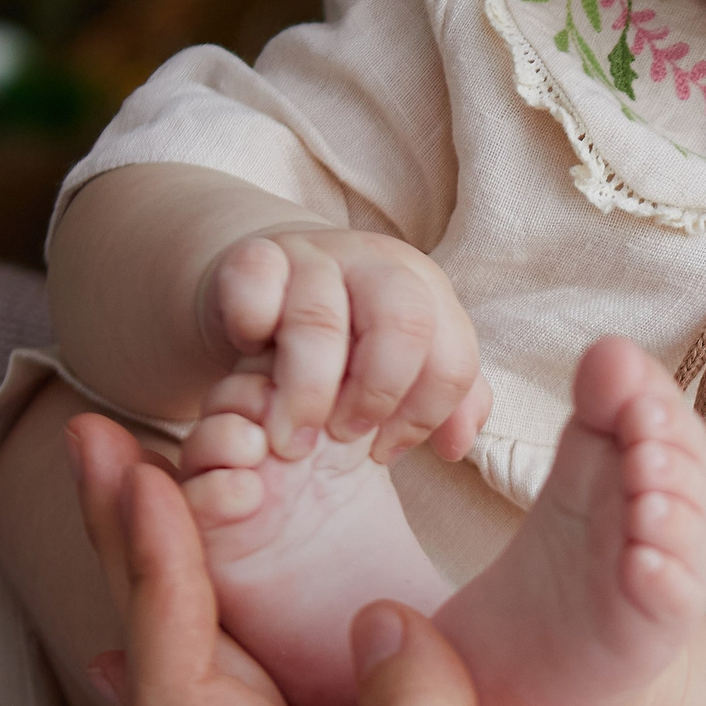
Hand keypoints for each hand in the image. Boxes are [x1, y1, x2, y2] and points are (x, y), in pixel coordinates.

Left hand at [66, 412, 705, 705]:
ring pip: (219, 683)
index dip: (157, 584)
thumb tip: (368, 633)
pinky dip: (233, 604)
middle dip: (132, 559)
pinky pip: (276, 686)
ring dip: (173, 573)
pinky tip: (216, 565)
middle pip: (181, 687)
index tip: (148, 475)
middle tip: (97, 441)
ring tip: (140, 474)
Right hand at [197, 227, 490, 463]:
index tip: (384, 451)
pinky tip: (250, 356)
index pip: (454, 358)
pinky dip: (251, 328)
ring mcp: (314, 255)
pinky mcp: (253, 254)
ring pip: (320, 319)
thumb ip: (441, 402)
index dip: (423, 417)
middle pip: (405, 323)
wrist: (269, 282)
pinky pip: (254, 287)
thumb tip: (456, 446)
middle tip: (344, 438)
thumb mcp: (401, 366)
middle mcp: (376, 264)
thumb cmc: (343, 337)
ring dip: (307, 392)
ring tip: (291, 437)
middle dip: (378, 393)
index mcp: (425, 290)